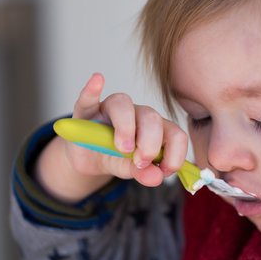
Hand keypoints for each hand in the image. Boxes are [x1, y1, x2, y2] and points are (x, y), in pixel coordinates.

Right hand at [35, 73, 187, 202]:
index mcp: (155, 129)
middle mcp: (137, 114)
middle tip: (142, 161)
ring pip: (123, 104)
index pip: (174, 133)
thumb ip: (143, 173)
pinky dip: (92, 89)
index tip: (165, 170)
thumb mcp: (130, 169)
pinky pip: (88, 97)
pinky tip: (97, 81)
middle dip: (151, 142)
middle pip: (151, 117)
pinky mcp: (86, 110)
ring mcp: (111, 110)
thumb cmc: (115, 158)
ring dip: (126, 127)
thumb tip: (157, 178)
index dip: (174, 152)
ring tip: (123, 148)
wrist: (88, 158)